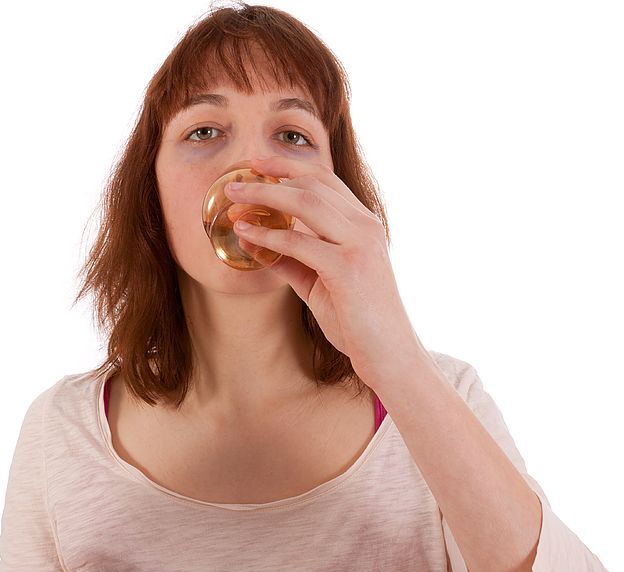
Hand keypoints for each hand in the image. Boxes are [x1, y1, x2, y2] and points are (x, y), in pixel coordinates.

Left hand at [226, 156, 425, 387]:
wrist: (389, 354)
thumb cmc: (357, 321)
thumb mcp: (319, 284)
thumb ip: (292, 261)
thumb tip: (254, 242)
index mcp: (363, 225)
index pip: (325, 180)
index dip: (288, 167)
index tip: (257, 164)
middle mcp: (365, 226)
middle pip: (312, 183)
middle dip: (269, 177)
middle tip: (234, 182)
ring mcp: (359, 244)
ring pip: (306, 202)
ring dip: (264, 196)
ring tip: (234, 200)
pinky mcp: (348, 267)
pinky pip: (300, 242)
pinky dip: (269, 234)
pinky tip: (246, 234)